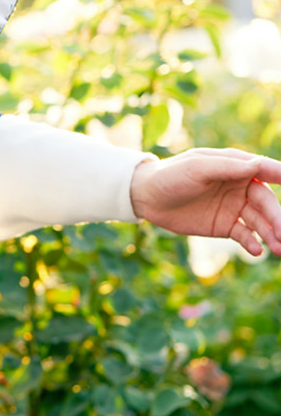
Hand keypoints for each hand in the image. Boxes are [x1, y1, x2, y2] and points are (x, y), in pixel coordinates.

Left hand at [130, 148, 280, 256]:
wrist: (147, 197)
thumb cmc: (171, 175)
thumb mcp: (197, 168)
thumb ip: (227, 167)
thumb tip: (257, 164)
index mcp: (235, 166)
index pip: (265, 170)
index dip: (280, 175)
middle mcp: (240, 186)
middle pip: (266, 202)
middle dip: (277, 218)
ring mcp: (234, 207)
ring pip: (260, 221)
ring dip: (271, 234)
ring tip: (279, 249)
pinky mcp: (225, 226)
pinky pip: (245, 235)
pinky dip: (252, 243)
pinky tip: (256, 251)